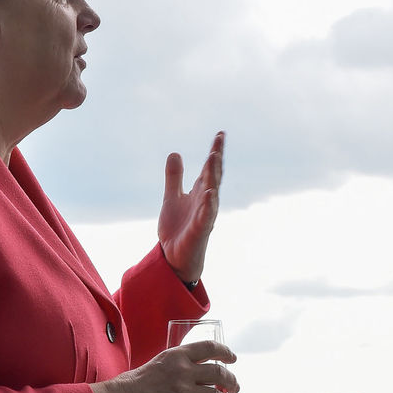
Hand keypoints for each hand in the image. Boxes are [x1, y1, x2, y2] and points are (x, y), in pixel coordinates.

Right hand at [91, 339, 239, 392]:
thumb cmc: (127, 386)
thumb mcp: (153, 365)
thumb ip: (169, 368)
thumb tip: (178, 376)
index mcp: (176, 355)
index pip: (209, 348)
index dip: (225, 352)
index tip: (232, 358)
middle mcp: (184, 370)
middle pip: (218, 372)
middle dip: (231, 380)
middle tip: (235, 386)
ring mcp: (184, 391)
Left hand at [159, 132, 223, 282]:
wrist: (175, 258)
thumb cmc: (178, 228)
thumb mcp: (171, 198)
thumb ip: (174, 177)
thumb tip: (175, 153)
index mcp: (200, 193)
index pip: (209, 168)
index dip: (215, 151)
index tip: (220, 134)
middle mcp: (206, 201)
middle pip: (213, 176)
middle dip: (216, 158)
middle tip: (219, 140)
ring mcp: (204, 215)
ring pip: (212, 192)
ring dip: (213, 175)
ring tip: (213, 157)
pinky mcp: (199, 229)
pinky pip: (205, 215)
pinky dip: (208, 204)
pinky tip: (210, 192)